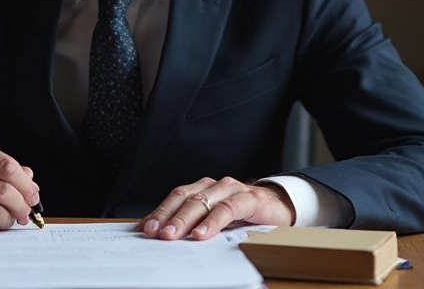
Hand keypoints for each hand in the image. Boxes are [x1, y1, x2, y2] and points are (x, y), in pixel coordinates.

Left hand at [138, 177, 293, 240]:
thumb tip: (165, 238)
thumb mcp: (215, 219)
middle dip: (166, 216)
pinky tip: (201, 234)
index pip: (175, 197)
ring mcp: (231, 190)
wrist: (279, 207)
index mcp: (202, 189)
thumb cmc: (243, 215)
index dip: (158, 212)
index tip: (143, 228)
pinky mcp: (249, 199)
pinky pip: (227, 209)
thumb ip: (195, 224)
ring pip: (202, 202)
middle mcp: (214, 186)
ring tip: (171, 235)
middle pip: (184, 198)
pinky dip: (212, 222)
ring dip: (184, 220)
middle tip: (153, 233)